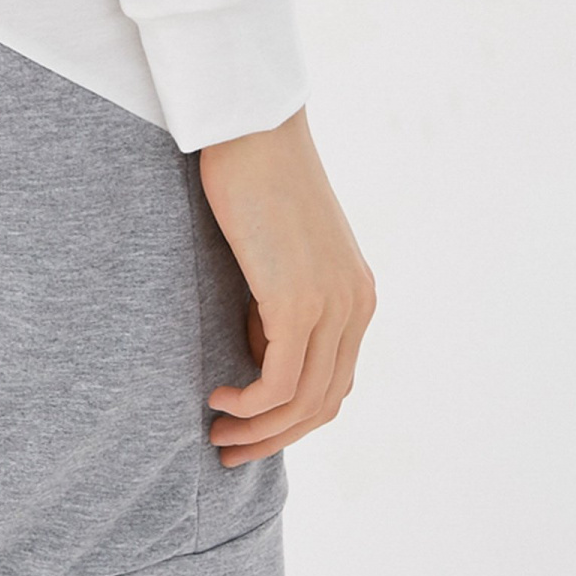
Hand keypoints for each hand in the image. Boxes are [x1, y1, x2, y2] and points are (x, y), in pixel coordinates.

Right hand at [196, 104, 375, 464]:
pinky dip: (249, 404)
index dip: (293, 419)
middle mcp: (356, 305)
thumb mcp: (280, 249)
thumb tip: (257, 345)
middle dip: (276, 438)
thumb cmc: (254, 175)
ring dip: (258, 431)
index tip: (248, 427)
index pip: (335, 382)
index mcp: (358, 294)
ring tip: (218, 433)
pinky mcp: (297, 301)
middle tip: (228, 449)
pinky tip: (219, 396)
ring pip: (303, 402)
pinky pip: (278, 382)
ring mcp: (331, 305)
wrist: (252, 127)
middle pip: (324, 404)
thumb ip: (282, 297)